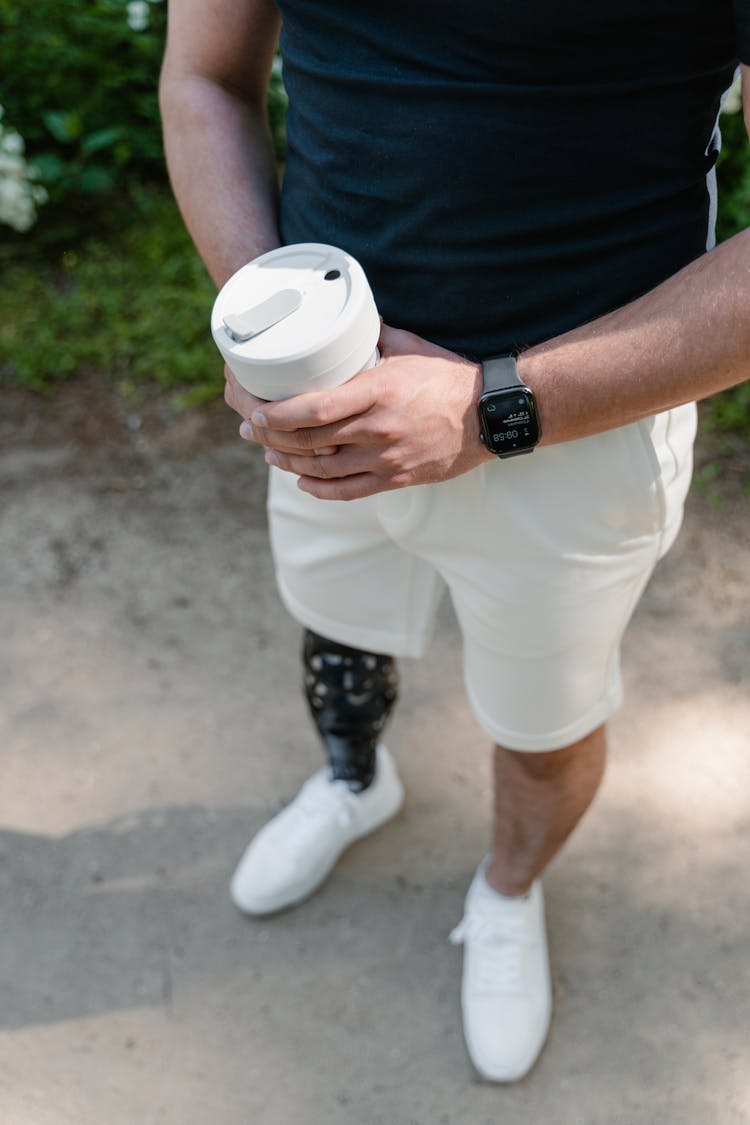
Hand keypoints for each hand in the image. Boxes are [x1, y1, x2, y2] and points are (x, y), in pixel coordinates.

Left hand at [223, 323, 491, 499]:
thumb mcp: (409, 346)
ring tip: (269, 452)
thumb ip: (372, 334)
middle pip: (310, 442)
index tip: (257, 411)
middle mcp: (378, 429)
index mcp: (378, 392)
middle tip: (250, 428)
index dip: (279, 415)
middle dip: (272, 437)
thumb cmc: (449, 376)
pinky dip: (319, 489)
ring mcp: (387, 459)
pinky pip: (348, 492)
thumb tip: (344, 318)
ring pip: (323, 470)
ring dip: (288, 463)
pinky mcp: (397, 479)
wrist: (490, 415)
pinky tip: (302, 481)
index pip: (315, 409)